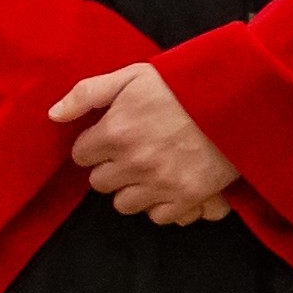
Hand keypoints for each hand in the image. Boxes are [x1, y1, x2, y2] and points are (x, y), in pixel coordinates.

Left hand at [51, 64, 234, 223]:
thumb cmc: (183, 84)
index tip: (112, 135)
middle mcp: (132, 163)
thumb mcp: (132, 76)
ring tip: (150, 170)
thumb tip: (54, 115)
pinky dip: (161, 204)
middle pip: (100, 183)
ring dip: (133, 189)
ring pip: (125, 204)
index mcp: (115, 132)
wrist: (238, 98)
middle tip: (132, 152)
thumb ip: (88, 93)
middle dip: (111, 168)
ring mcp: (160, 183)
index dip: (95, 144)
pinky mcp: (187, 197)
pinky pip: (158, 216)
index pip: (81, 155)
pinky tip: (169, 185)